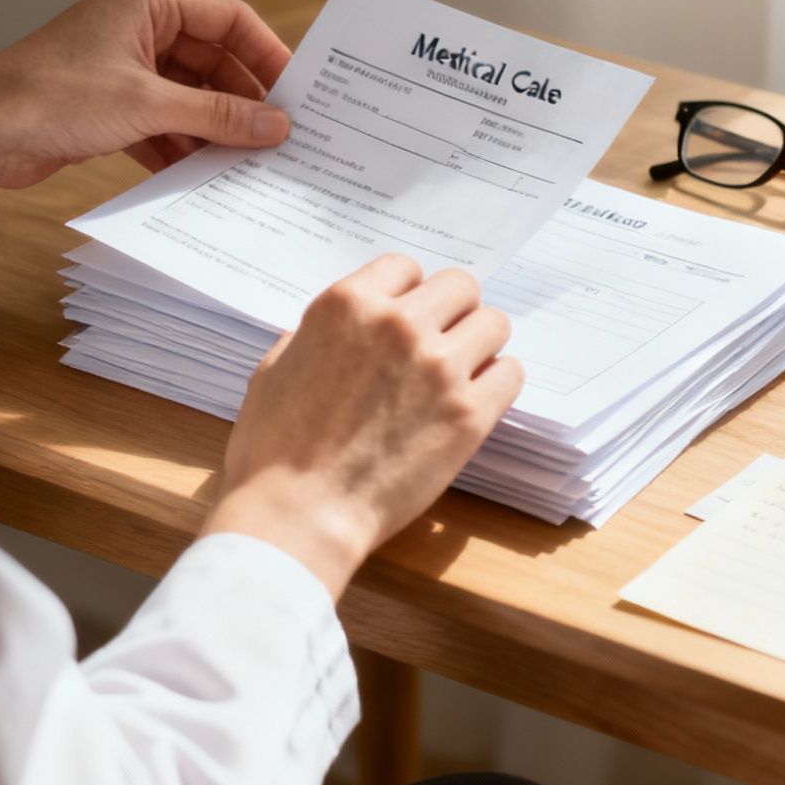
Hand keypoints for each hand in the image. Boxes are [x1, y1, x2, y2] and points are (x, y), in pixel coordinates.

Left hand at [0, 0, 294, 216]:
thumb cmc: (52, 97)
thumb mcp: (149, 105)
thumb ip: (219, 114)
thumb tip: (276, 125)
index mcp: (147, 2)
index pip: (229, 19)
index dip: (267, 54)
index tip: (297, 93)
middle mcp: (137, 27)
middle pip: (212, 61)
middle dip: (242, 101)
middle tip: (279, 137)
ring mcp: (123, 67)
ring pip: (189, 96)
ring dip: (214, 129)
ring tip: (248, 163)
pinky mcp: (109, 105)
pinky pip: (163, 121)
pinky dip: (182, 145)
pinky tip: (203, 175)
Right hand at [204, 255, 523, 595]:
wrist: (298, 517)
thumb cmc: (273, 453)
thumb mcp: (274, 371)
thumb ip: (313, 336)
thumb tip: (340, 329)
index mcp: (347, 306)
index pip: (406, 267)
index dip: (408, 295)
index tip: (407, 321)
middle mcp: (398, 325)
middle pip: (460, 286)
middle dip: (452, 313)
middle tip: (442, 346)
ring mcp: (438, 367)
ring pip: (494, 323)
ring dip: (480, 345)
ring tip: (462, 375)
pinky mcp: (469, 414)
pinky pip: (511, 373)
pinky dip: (498, 385)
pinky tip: (475, 403)